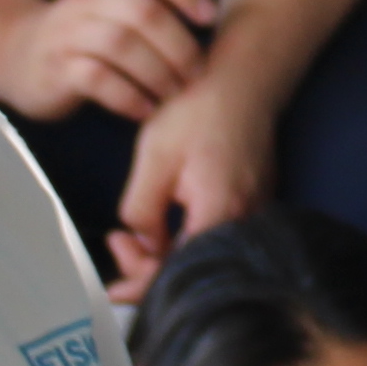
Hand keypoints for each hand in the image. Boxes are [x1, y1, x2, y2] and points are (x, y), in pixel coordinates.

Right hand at [0, 0, 221, 128]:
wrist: (20, 55)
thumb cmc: (92, 28)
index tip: (210, 18)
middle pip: (143, 12)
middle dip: (178, 46)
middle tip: (197, 74)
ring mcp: (68, 34)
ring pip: (120, 45)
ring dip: (157, 73)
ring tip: (174, 93)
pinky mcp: (56, 70)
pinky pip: (95, 78)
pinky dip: (127, 96)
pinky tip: (146, 110)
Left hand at [101, 56, 282, 296]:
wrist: (242, 80)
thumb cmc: (200, 110)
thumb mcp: (154, 158)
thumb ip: (141, 210)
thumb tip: (142, 245)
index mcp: (219, 212)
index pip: (178, 272)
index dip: (141, 285)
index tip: (112, 286)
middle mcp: (245, 220)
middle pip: (193, 269)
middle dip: (148, 267)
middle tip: (117, 243)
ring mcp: (254, 213)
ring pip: (204, 254)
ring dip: (165, 253)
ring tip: (131, 235)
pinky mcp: (254, 203)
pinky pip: (217, 236)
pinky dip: (186, 240)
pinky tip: (162, 228)